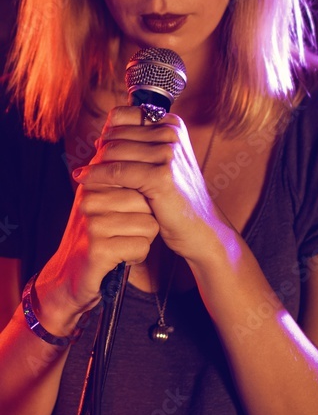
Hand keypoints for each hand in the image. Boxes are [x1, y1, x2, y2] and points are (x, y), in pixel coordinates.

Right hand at [36, 126, 159, 315]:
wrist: (70, 276)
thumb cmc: (96, 235)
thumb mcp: (103, 199)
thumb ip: (117, 173)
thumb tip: (137, 138)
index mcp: (94, 181)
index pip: (138, 175)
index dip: (146, 195)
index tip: (137, 209)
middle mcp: (90, 197)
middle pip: (148, 200)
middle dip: (148, 219)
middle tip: (127, 231)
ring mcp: (92, 222)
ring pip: (149, 224)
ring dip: (143, 239)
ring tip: (123, 242)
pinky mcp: (98, 249)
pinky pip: (142, 247)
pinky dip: (138, 256)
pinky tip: (121, 257)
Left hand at [74, 106, 220, 264]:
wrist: (198, 228)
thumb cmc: (174, 197)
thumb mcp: (159, 163)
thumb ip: (137, 145)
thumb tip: (100, 136)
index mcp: (171, 123)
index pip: (122, 116)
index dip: (107, 133)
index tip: (99, 150)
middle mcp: (171, 133)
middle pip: (116, 133)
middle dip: (99, 151)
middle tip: (89, 168)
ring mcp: (168, 153)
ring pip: (113, 151)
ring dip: (95, 164)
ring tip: (84, 176)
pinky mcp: (161, 175)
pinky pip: (117, 171)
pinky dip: (96, 175)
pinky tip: (82, 180)